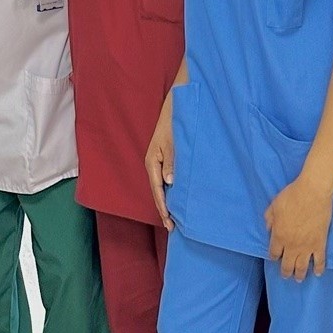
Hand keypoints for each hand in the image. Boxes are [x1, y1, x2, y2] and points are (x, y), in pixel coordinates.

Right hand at [145, 100, 174, 230]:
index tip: (169, 221)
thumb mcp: (172, 141)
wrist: (179, 105)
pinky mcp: (168, 159)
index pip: (156, 189)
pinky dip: (174, 191)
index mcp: (152, 161)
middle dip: (165, 208)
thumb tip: (169, 182)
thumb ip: (171, 160)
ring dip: (169, 201)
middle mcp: (154, 164)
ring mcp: (161, 162)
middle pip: (158, 191)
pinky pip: (169, 179)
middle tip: (173, 227)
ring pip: (164, 186)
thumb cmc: (174, 121)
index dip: (163, 206)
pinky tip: (180, 198)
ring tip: (177, 218)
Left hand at [265, 175, 332, 279]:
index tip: (274, 259)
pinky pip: (320, 260)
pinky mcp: (320, 243)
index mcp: (278, 235)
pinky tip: (317, 273)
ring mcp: (307, 246)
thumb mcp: (272, 207)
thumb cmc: (290, 197)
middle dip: (285, 271)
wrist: (312, 194)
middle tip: (285, 276)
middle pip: (287, 263)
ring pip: (302, 266)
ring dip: (300, 274)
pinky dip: (318, 268)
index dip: (273, 257)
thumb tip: (268, 228)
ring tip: (298, 279)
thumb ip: (269, 219)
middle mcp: (291, 245)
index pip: (273, 252)